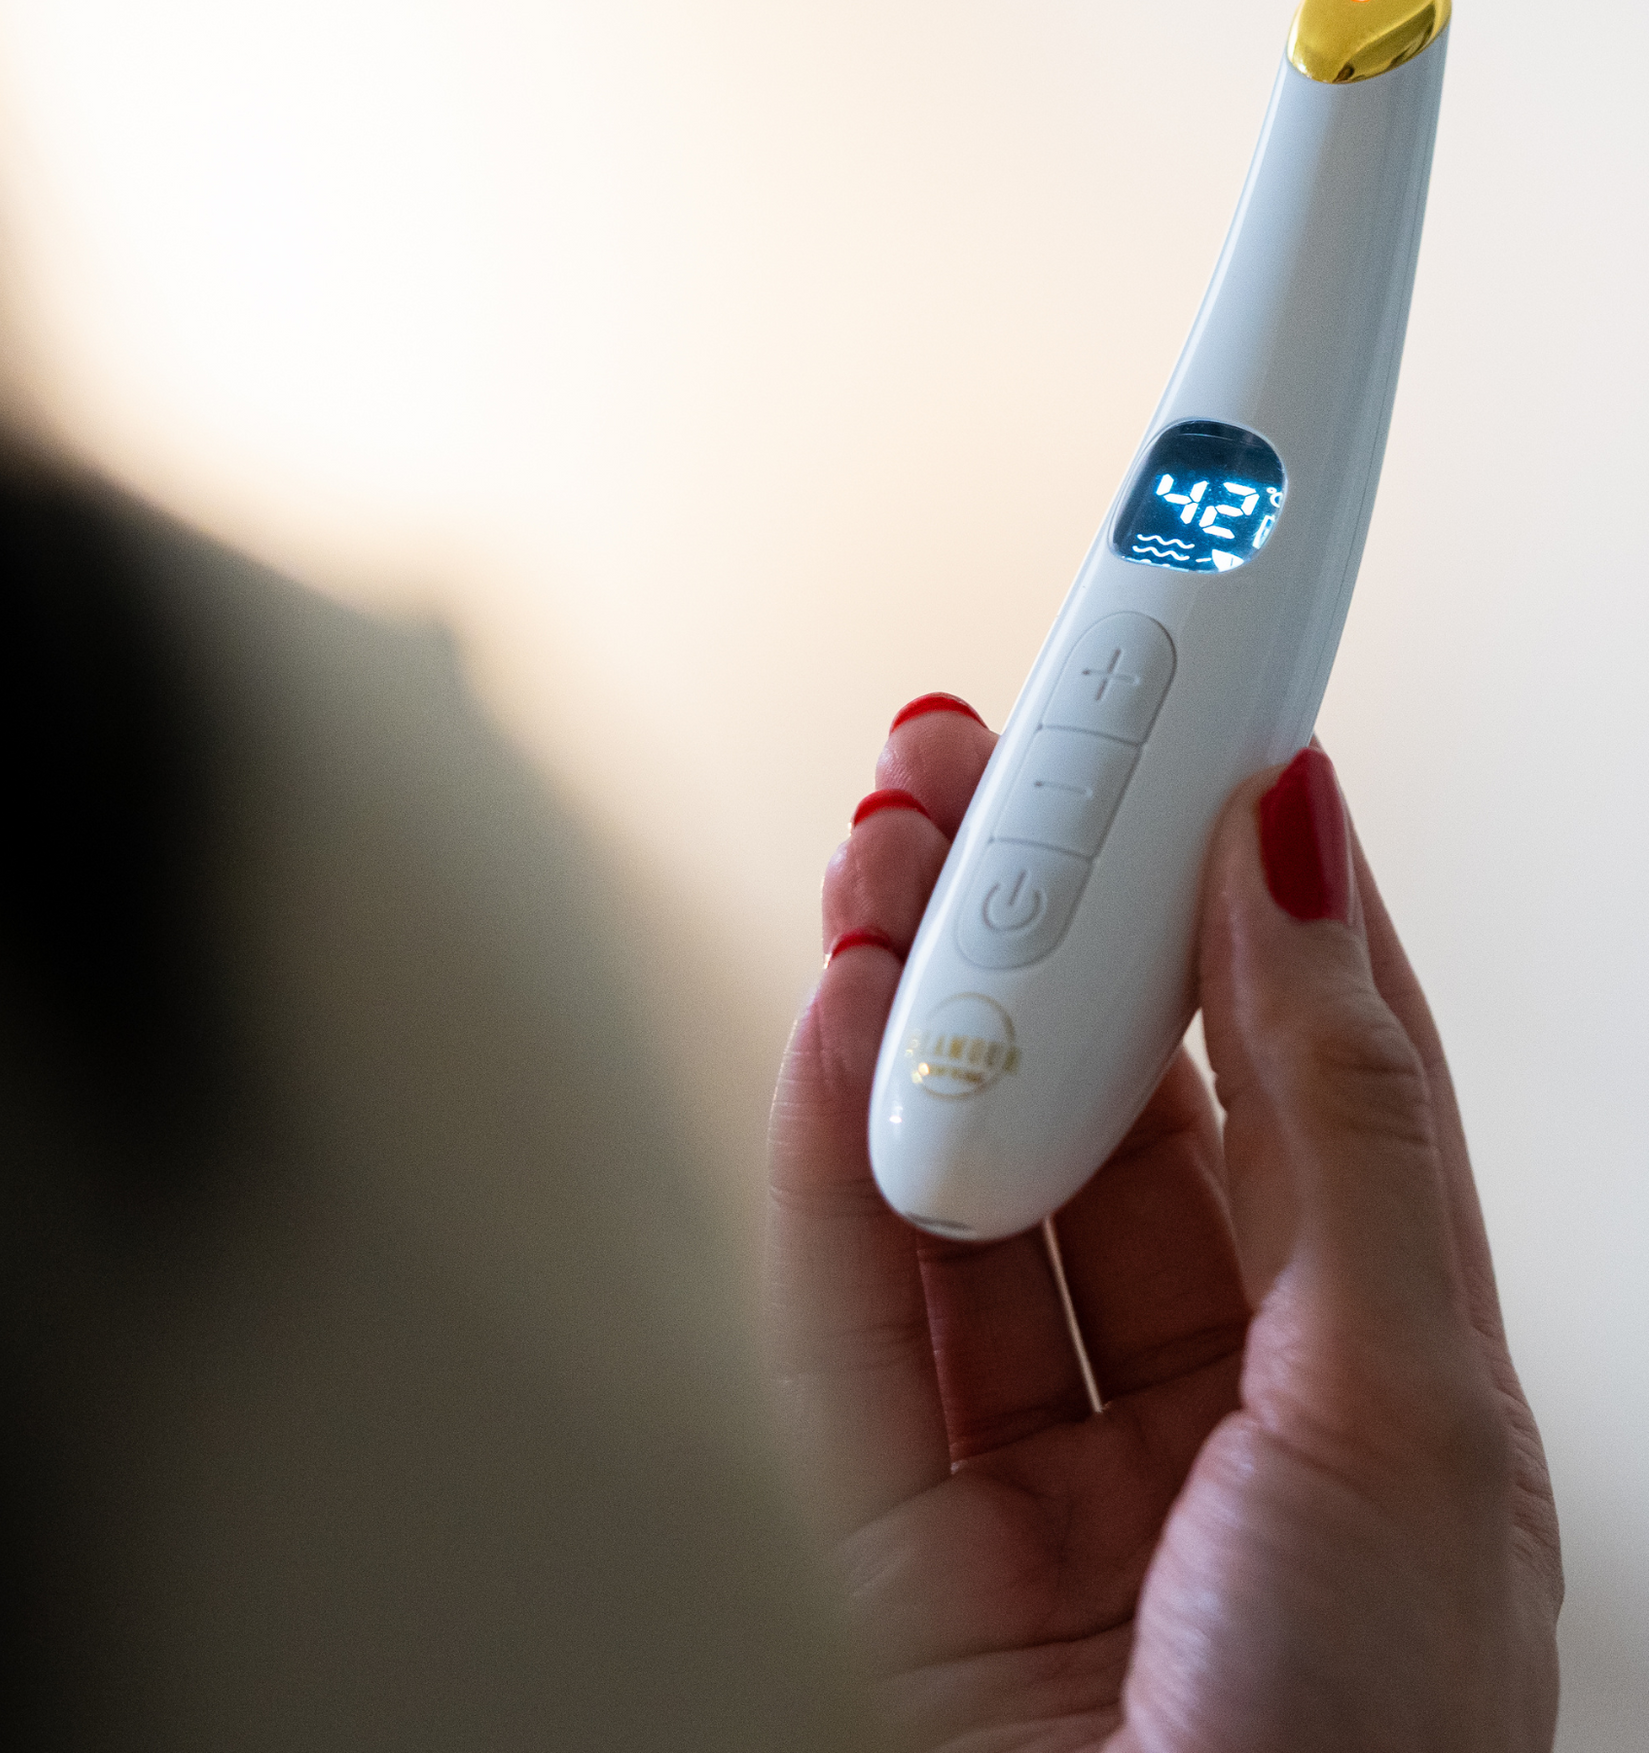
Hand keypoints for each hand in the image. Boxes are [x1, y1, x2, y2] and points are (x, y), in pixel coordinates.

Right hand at [768, 703, 1560, 1750]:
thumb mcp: (1405, 1395)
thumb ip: (1341, 1108)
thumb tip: (1303, 859)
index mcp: (1353, 1357)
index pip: (1279, 1062)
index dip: (1225, 889)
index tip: (1185, 734)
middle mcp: (1191, 1384)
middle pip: (1096, 1098)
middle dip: (1033, 925)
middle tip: (990, 763)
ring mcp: (1029, 1441)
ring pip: (959, 1167)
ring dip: (916, 999)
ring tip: (887, 841)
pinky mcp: (886, 1501)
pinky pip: (850, 1287)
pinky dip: (829, 1134)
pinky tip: (836, 1004)